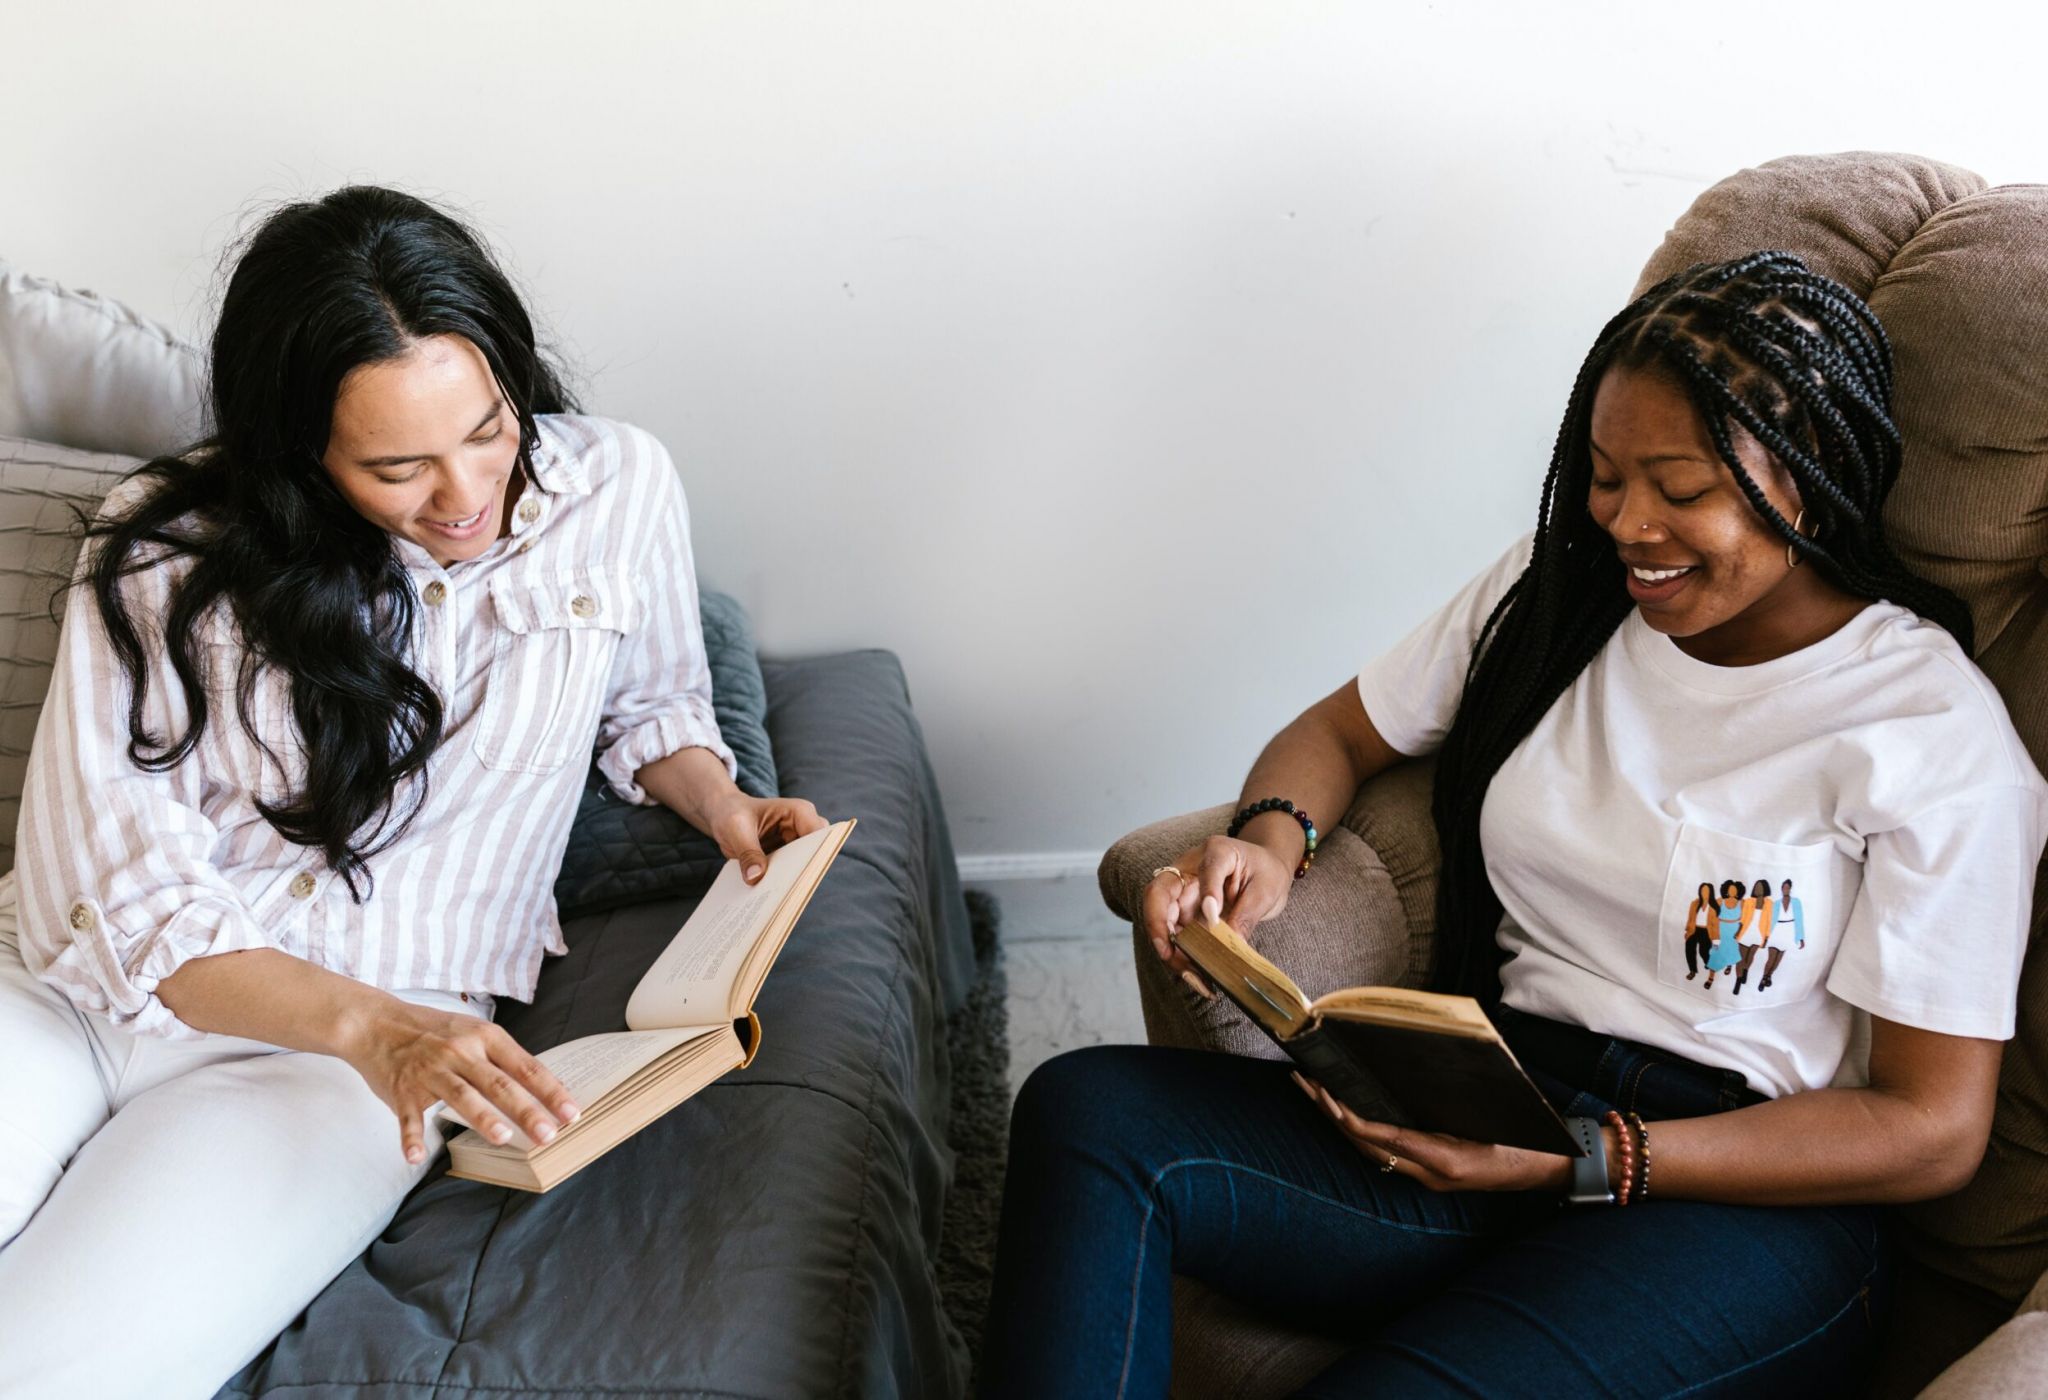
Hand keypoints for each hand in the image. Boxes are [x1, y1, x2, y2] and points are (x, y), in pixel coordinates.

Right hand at [341, 996, 579, 1164]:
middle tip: (549, 1134)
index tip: (572, 1114)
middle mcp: (460, 1052)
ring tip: (503, 1137)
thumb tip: (542, 1089)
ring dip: (482, 1117)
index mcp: (485, 1037)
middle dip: (526, 1110)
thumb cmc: (435, 1031)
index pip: (525, 1067)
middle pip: (499, 1084)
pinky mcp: (402, 1089)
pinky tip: (416, 1157)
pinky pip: (408, 1116)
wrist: (378, 1023)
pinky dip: (410, 1137)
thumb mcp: (474, 1033)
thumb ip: (502, 1059)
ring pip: (462, 1095)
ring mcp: (430, 1071)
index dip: (550, 1091)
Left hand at [706, 795, 827, 883]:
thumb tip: (756, 878)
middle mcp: (803, 828)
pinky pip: (789, 874)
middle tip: (787, 892)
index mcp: (799, 812)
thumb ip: (748, 852)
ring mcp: (796, 845)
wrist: (724, 815)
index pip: (818, 835)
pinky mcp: (786, 859)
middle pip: (815, 854)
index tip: (804, 875)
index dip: (816, 855)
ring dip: (791, 881)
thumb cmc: (732, 813)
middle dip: (803, 872)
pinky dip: (779, 884)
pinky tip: (765, 895)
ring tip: (774, 898)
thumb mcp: (736, 828)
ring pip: (803, 868)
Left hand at [1290, 1072, 1572, 1193]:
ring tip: (1314, 1090)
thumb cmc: (1529, 1137)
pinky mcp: (1434, 1170)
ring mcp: (1431, 1176)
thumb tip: (1420, 1070)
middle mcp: (1431, 1172)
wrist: (1554, 1168)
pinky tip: (1350, 1109)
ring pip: (1373, 1150)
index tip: (1324, 1091)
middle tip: (1303, 1081)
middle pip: (1366, 1144)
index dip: (1348, 1115)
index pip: (1381, 1138)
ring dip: (1342, 1121)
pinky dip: (1364, 1129)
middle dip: (1331, 1114)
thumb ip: (1455, 1101)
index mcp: (1443, 1159)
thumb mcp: (1492, 1116)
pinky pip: (1390, 1151)